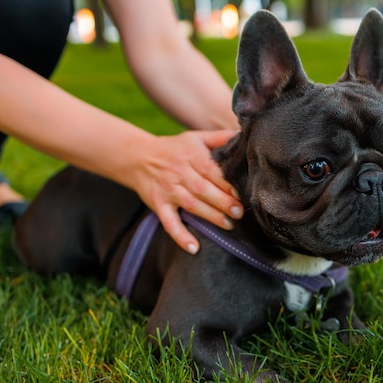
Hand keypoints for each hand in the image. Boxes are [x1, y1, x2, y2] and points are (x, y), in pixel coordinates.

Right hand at [132, 129, 243, 253]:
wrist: (138, 157)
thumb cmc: (174, 148)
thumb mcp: (195, 137)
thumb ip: (219, 137)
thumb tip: (243, 135)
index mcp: (191, 155)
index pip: (212, 170)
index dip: (227, 183)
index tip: (243, 192)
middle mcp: (179, 173)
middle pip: (203, 189)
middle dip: (223, 201)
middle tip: (240, 212)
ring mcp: (168, 190)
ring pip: (191, 205)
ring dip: (210, 216)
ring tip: (228, 225)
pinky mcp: (158, 204)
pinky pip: (169, 222)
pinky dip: (180, 236)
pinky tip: (193, 247)